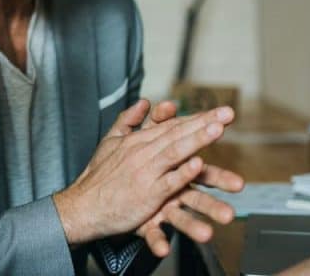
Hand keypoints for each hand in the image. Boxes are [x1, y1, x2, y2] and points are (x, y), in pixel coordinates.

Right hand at [51, 99, 234, 244]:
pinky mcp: (147, 194)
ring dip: (197, 139)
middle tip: (227, 113)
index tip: (219, 112)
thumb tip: (144, 102)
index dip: (197, 118)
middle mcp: (142, 152)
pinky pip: (168, 182)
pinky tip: (198, 164)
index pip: (172, 125)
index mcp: (137, 141)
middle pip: (177, 133)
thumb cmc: (97, 177)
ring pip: (175, 152)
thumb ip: (128, 121)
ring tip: (218, 130)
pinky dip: (183, 172)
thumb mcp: (110, 143)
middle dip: (204, 122)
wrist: (82, 206)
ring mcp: (145, 172)